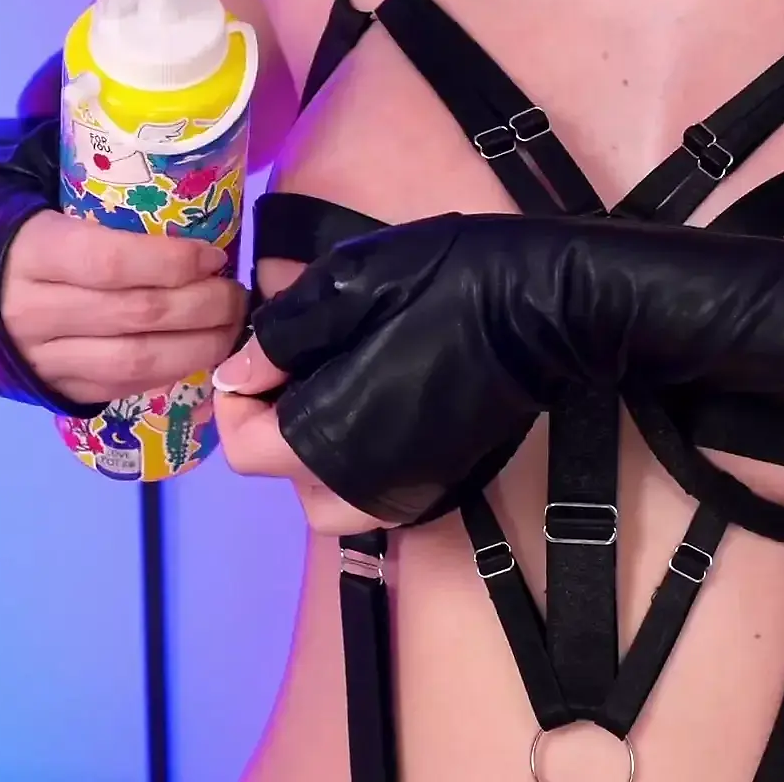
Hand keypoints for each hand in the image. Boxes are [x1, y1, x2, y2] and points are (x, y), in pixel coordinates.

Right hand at [0, 210, 245, 403]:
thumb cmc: (26, 240)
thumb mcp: (50, 210)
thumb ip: (107, 209)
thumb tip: (193, 199)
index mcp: (32, 253)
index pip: (111, 262)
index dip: (172, 261)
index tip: (214, 255)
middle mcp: (34, 311)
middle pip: (136, 314)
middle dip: (203, 306)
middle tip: (236, 293)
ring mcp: (43, 359)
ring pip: (136, 361)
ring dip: (199, 346)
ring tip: (231, 326)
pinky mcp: (58, 391)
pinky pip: (125, 386)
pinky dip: (172, 370)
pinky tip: (199, 352)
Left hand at [240, 213, 579, 524]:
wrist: (547, 308)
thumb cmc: (444, 284)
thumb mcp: (345, 286)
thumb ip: (279, 339)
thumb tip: (237, 374)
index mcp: (327, 437)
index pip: (243, 448)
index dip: (235, 399)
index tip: (257, 355)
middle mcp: (361, 483)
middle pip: (282, 479)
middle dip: (273, 429)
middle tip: (297, 370)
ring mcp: (406, 490)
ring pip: (328, 499)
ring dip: (313, 455)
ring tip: (333, 395)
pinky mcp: (441, 483)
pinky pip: (373, 493)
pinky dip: (357, 465)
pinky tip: (376, 406)